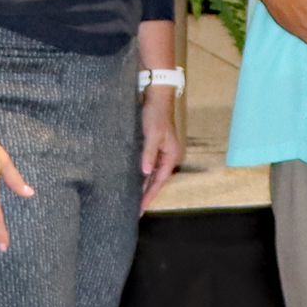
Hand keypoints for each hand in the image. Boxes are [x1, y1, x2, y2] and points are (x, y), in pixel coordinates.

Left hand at [138, 88, 182, 209]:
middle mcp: (169, 156)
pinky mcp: (155, 147)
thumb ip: (148, 154)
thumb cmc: (155, 115)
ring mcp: (162, 152)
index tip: (141, 208)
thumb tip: (145, 173)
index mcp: (172, 156)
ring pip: (153, 174)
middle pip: (157, 180)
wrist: (156, 97)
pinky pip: (150, 166)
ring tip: (134, 200)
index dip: (149, 195)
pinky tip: (135, 181)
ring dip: (144, 185)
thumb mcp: (151, 135)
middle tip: (136, 210)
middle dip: (147, 194)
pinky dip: (143, 175)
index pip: (159, 181)